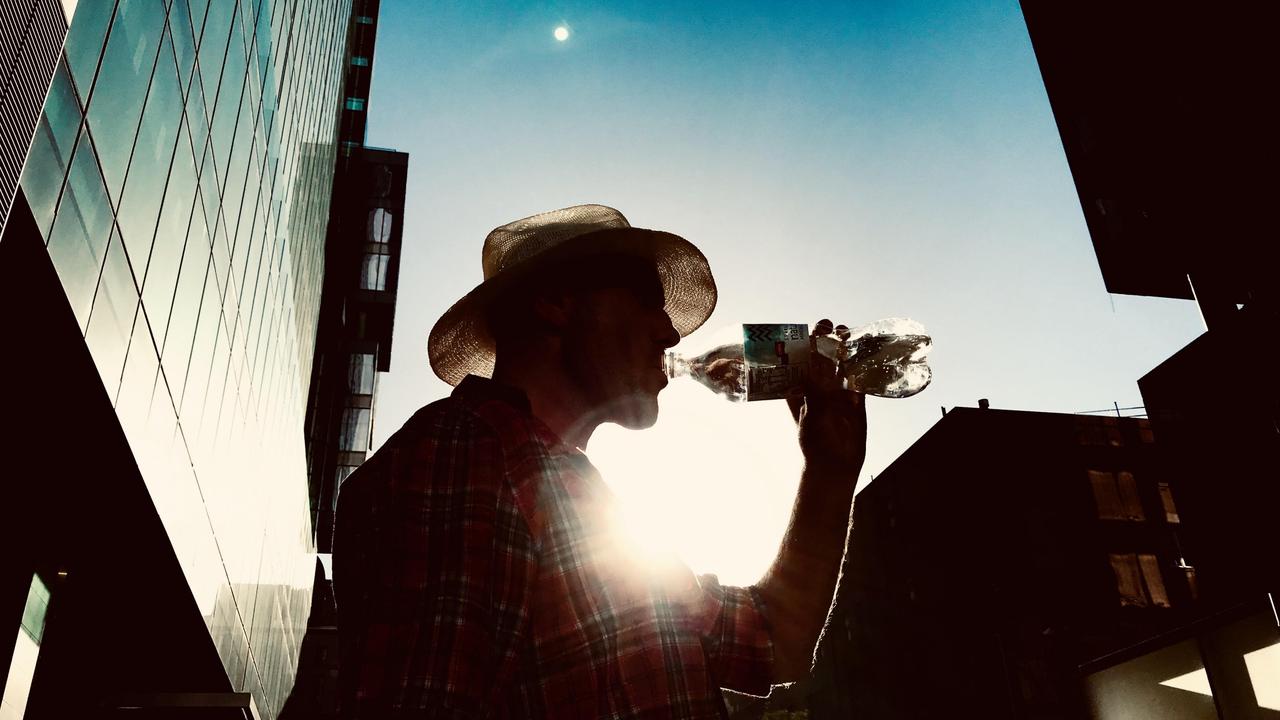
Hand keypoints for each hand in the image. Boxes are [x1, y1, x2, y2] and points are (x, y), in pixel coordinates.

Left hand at [786, 319, 867, 470]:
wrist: (835, 465)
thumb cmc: (814, 443)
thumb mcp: (810, 416)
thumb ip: (814, 394)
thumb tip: (814, 371)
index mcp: (800, 390)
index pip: (799, 362)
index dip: (802, 345)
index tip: (806, 331)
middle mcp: (818, 388)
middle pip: (821, 358)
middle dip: (824, 341)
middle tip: (828, 325)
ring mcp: (837, 392)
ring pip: (840, 365)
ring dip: (843, 349)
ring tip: (845, 331)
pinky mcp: (855, 399)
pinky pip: (860, 378)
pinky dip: (862, 365)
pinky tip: (866, 350)